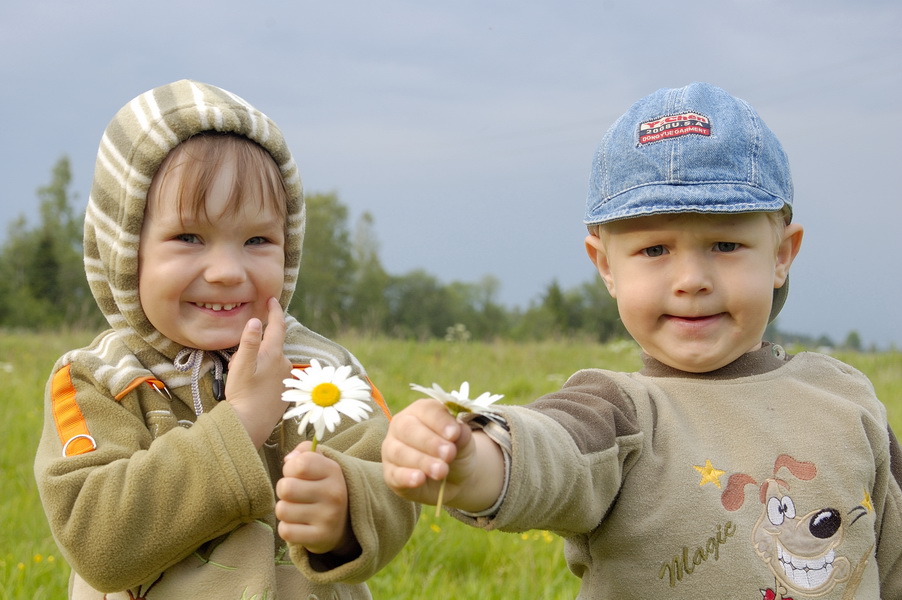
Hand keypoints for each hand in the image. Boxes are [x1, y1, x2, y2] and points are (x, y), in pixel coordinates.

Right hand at [226, 297, 291, 446]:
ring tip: (242, 380)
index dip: (274, 311)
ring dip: (258, 364)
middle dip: (255, 349)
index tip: (272, 299)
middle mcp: (285, 363)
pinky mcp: (286, 389)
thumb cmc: (243, 395)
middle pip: (270, 346)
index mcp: (274, 354)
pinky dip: (263, 376)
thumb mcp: (241, 366)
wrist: (251, 424)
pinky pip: (274, 374)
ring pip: (270, 361)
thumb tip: (256, 321)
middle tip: (237, 365)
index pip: (277, 326)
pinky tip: (253, 388)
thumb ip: (249, 342)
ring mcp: (287, 377)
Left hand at [275, 442, 354, 555]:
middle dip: (284, 490)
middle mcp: (334, 494)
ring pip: (282, 510)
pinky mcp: (320, 538)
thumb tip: (289, 459)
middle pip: (286, 488)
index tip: (296, 474)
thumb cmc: (324, 486)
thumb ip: (304, 451)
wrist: (345, 522)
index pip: (299, 464)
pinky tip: (300, 524)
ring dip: (285, 510)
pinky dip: (288, 528)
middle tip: (296, 494)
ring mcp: (328, 517)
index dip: (290, 468)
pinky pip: (285, 531)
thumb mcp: (321, 463)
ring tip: (298, 509)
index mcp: (334, 471)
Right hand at [381, 398, 481, 508]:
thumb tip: (460, 430)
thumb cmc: (454, 451)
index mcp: (420, 411)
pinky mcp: (390, 473)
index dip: (440, 421)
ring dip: (422, 461)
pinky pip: (394, 474)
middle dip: (429, 442)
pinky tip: (419, 479)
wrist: (453, 478)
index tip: (454, 434)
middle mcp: (401, 426)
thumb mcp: (463, 443)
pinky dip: (406, 477)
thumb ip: (462, 435)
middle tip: (449, 454)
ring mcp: (391, 450)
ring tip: (441, 471)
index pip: (426, 410)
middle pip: (407, 428)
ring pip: (399, 452)